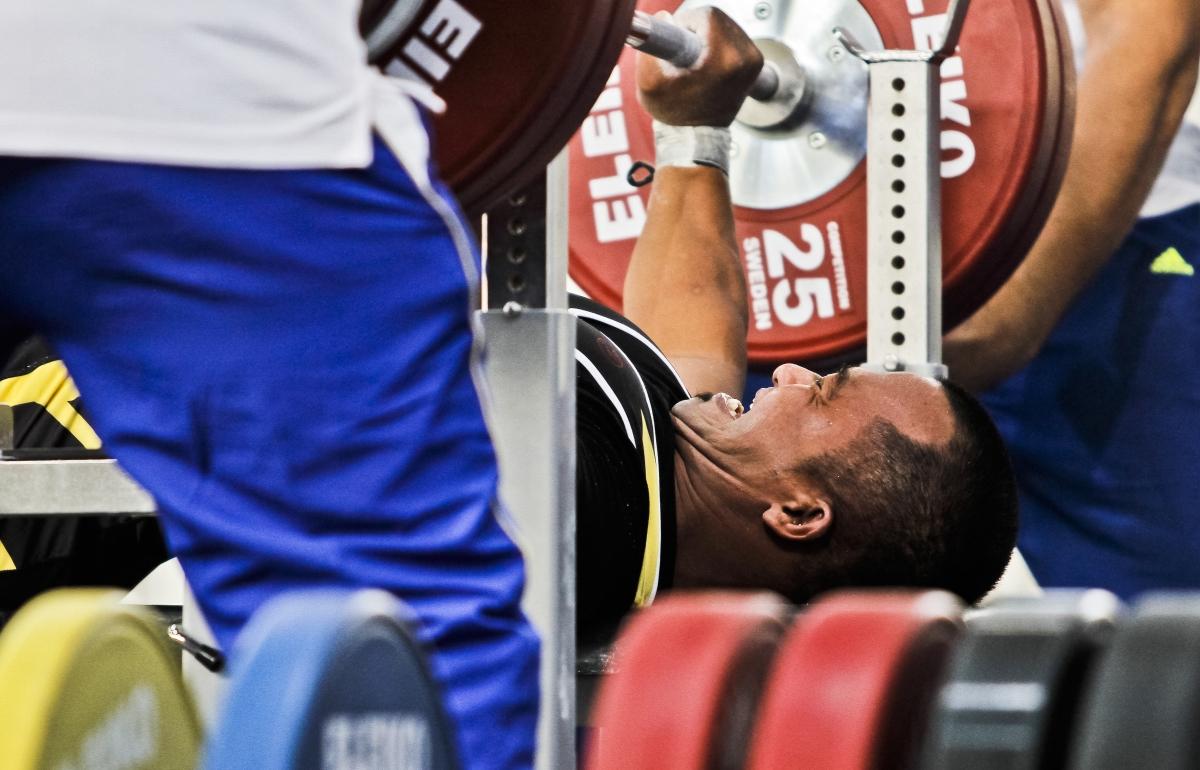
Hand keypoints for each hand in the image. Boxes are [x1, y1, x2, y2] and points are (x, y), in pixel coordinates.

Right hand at [636, 7, 763, 126]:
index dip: (686, 24)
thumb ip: (652, 43)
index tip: (679, 42)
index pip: (706, 16)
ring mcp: (754, 61)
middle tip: (685, 54)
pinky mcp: (756, 63)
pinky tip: (708, 63)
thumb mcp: (650, 80)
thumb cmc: (674, 113)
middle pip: (718, 18)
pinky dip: (719, 44)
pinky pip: (734, 37)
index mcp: (725, 59)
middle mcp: (746, 58)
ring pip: (726, 26)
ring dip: (708, 36)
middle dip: (697, 29)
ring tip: (697, 62)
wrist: (695, 137)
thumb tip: (664, 17)